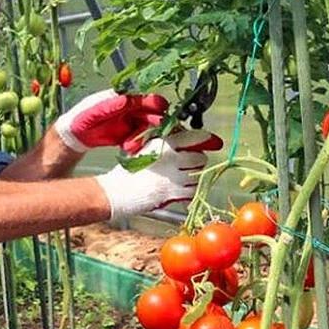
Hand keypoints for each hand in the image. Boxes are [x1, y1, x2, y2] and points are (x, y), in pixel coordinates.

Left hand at [54, 89, 169, 152]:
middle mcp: (128, 109)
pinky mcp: (127, 134)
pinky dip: (136, 144)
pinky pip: (138, 139)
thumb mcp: (93, 112)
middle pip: (148, 113)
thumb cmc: (81, 118)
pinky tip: (127, 148)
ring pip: (144, 128)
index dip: (154, 104)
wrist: (74, 135)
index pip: (142, 98)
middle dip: (153, 123)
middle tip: (157, 131)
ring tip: (129, 146)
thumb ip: (109, 106)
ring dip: (141, 137)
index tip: (162, 111)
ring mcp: (128, 122)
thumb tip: (126, 99)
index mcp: (121, 98)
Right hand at [93, 130, 215, 221]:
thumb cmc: (126, 171)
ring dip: (194, 177)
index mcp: (163, 143)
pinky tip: (183, 191)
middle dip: (198, 161)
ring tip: (184, 178)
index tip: (211, 140)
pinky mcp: (173, 192)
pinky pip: (192, 191)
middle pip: (200, 157)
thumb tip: (178, 136)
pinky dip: (190, 192)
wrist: (117, 192)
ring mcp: (173, 176)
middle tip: (191, 164)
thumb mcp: (142, 149)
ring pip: (198, 175)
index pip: (193, 137)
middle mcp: (171, 158)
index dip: (204, 138)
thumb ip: (160, 142)